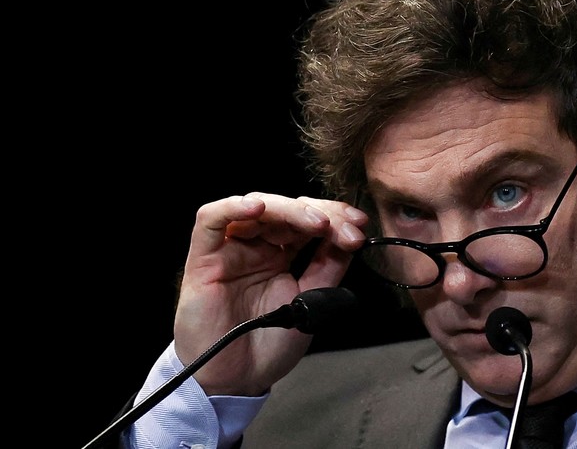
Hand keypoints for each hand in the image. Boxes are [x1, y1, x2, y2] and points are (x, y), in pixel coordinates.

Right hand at [173, 192, 367, 395]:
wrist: (236, 381)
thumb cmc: (266, 346)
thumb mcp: (310, 302)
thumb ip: (327, 268)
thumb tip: (350, 237)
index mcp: (280, 256)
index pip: (307, 220)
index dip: (335, 216)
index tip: (360, 224)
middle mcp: (256, 247)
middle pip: (287, 208)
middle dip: (322, 212)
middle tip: (346, 227)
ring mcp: (230, 250)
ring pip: (257, 207)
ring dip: (290, 208)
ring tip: (317, 223)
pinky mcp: (204, 258)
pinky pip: (210, 220)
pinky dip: (233, 207)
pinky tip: (258, 208)